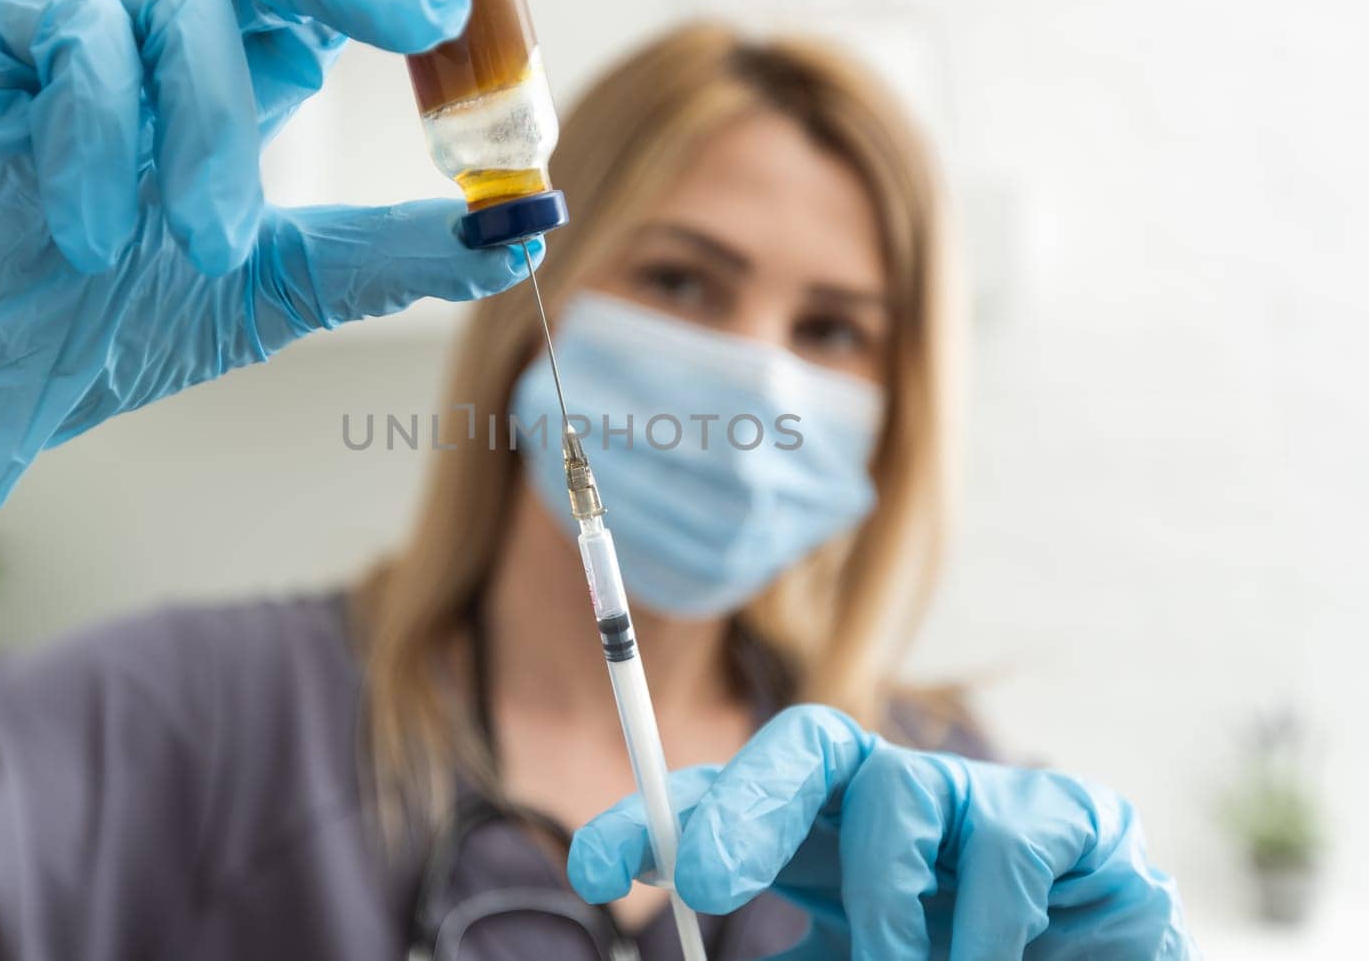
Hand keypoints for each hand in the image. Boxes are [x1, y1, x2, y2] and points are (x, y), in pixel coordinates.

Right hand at [0, 0, 535, 599]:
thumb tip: (520, 234)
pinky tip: (84, 228)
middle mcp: (156, 41)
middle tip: (434, 11)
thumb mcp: (272, 290)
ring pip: (173, 5)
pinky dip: (92, 133)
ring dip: (209, 129)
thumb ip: (388, 256)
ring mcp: (63, 27)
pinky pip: (60, 32)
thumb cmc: (98, 329)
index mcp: (230, 83)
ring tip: (207, 247)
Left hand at [568, 705, 1193, 959]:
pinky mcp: (1072, 819)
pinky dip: (986, 925)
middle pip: (805, 744)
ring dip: (888, 901)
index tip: (596, 870)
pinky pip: (1009, 841)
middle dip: (744, 802)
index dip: (657, 825)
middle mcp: (893, 806)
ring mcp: (982, 801)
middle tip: (705, 883)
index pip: (728, 805)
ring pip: (901, 787)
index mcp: (827, 849)